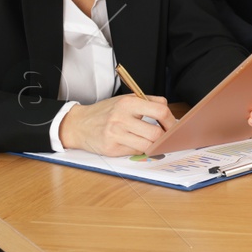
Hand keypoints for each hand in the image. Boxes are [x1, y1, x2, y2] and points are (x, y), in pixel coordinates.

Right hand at [59, 94, 177, 156]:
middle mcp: (121, 118)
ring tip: (149, 139)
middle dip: (163, 136)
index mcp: (128, 103)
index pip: (160, 111)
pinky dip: (139, 148)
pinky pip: (135, 152)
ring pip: (147, 145)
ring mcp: (115, 135)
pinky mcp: (111, 149)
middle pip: (156, 133)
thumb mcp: (126, 100)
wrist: (78, 124)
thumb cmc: (106, 112)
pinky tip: (135, 143)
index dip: (171, 120)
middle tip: (164, 136)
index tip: (173, 125)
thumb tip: (170, 114)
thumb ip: (148, 102)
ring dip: (152, 144)